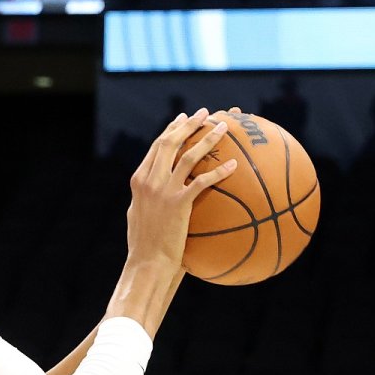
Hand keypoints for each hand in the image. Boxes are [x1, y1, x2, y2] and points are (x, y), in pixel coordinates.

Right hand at [126, 108, 238, 269]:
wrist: (146, 262)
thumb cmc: (144, 246)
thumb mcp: (139, 216)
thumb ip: (147, 198)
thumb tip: (158, 192)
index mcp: (139, 180)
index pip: (156, 147)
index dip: (171, 129)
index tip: (184, 118)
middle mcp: (149, 180)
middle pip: (170, 142)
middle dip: (189, 124)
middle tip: (206, 113)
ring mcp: (163, 191)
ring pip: (188, 156)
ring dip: (207, 138)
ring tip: (224, 127)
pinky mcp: (178, 203)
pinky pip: (203, 181)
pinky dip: (219, 171)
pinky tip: (235, 166)